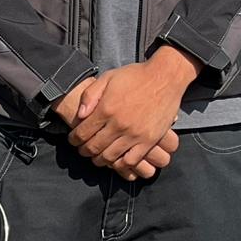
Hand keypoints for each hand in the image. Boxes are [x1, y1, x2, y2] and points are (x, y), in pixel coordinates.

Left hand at [54, 75, 177, 179]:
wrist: (166, 76)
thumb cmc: (136, 76)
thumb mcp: (108, 77)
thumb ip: (90, 95)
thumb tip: (79, 115)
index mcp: (106, 109)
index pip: (81, 133)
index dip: (74, 140)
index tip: (74, 140)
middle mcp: (118, 124)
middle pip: (93, 148)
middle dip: (84, 151)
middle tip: (84, 149)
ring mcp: (135, 134)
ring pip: (109, 157)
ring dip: (99, 159)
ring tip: (98, 155)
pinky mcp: (149, 140)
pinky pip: (130, 160)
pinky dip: (120, 164)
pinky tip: (118, 158)